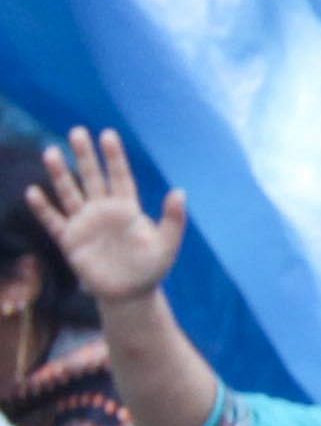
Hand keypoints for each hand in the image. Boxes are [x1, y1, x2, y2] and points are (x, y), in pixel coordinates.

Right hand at [24, 128, 183, 307]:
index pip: (119, 177)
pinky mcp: (70, 240)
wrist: (130, 294)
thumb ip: (173, 220)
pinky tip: (34, 192)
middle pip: (91, 178)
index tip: (108, 134)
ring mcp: (84, 223)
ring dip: (60, 174)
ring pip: (69, 193)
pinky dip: (43, 208)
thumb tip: (180, 191)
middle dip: (84, 156)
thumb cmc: (150, 269)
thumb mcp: (166, 245)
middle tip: (77, 131)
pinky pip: (53, 221)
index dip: (114, 157)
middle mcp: (103, 210)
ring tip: (51, 152)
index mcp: (127, 208)